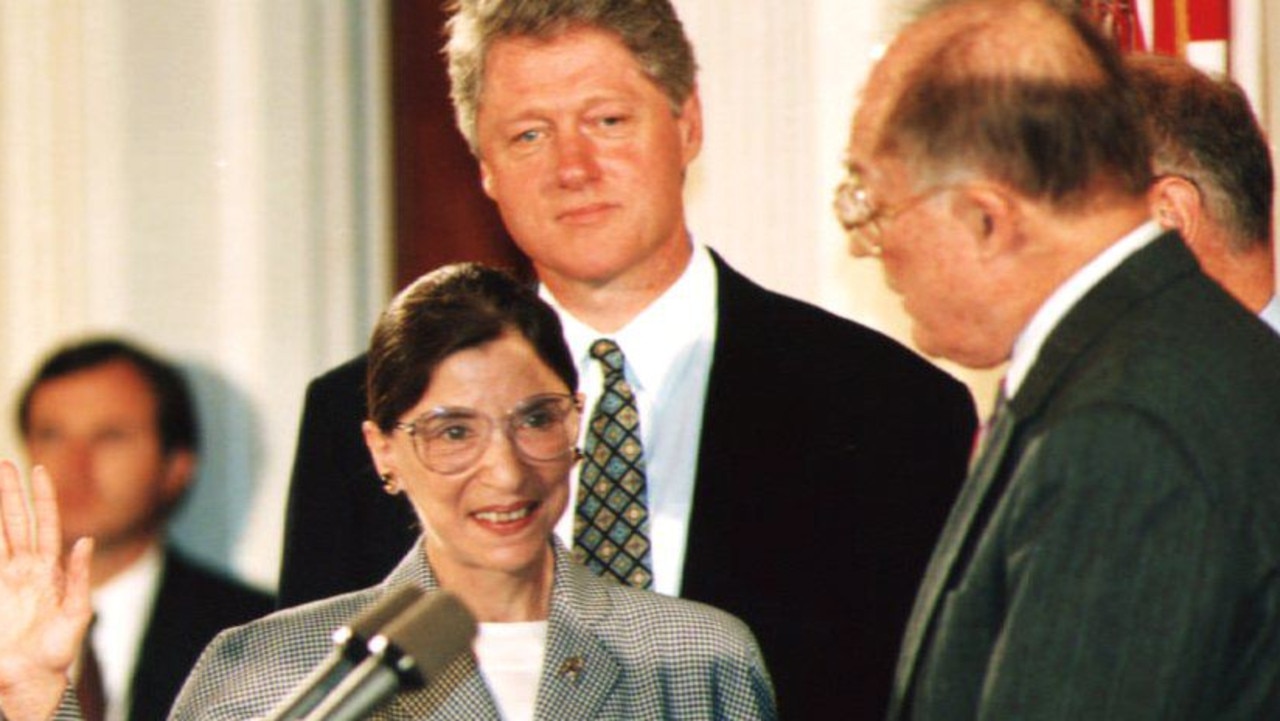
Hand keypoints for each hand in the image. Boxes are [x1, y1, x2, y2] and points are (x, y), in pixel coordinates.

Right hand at [0, 460, 92, 720]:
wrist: (30, 680)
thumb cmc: (57, 652)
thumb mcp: (77, 614)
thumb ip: (79, 578)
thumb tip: (84, 541)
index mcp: (50, 570)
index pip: (46, 525)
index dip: (43, 498)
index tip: (39, 470)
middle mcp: (26, 569)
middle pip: (18, 522)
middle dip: (12, 494)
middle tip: (5, 464)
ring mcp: (6, 580)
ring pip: (1, 535)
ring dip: (1, 509)